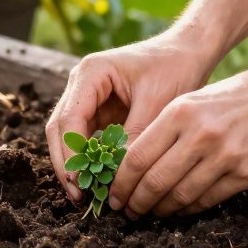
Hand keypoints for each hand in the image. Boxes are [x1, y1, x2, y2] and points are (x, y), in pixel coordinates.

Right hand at [46, 30, 215, 203]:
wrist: (188, 52)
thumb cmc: (174, 68)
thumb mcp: (157, 103)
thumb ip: (136, 136)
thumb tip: (119, 176)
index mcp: (91, 73)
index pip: (69, 118)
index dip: (71, 152)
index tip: (79, 180)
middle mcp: (82, 84)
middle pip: (60, 129)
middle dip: (67, 163)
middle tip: (78, 195)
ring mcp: (88, 98)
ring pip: (69, 137)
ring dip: (76, 164)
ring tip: (86, 195)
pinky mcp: (99, 111)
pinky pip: (87, 139)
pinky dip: (91, 160)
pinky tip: (100, 182)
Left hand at [106, 62, 247, 217]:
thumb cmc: (232, 97)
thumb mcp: (193, 99)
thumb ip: (164, 129)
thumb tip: (132, 167)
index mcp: (181, 111)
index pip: (139, 157)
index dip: (121, 182)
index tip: (113, 194)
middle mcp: (202, 134)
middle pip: (155, 181)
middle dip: (136, 202)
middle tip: (126, 210)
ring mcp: (226, 156)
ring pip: (180, 196)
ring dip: (160, 209)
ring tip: (150, 212)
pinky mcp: (246, 174)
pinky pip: (207, 200)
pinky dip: (188, 209)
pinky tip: (179, 208)